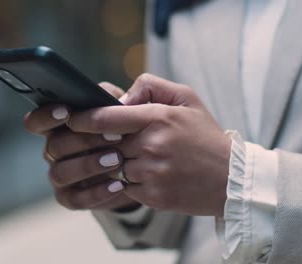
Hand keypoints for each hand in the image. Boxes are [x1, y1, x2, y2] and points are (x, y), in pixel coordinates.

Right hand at [24, 82, 138, 210]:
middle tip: (114, 136)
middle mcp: (53, 151)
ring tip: (117, 160)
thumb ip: (113, 97)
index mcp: (57, 127)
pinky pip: (75, 199)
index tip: (65, 112)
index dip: (45, 116)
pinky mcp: (71, 198)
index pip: (36, 121)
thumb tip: (118, 99)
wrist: (136, 166)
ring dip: (89, 165)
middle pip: (54, 146)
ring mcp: (60, 175)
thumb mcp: (120, 108)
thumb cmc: (123, 129)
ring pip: (61, 173)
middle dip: (84, 140)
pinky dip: (97, 193)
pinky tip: (118, 184)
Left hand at [66, 74, 231, 216]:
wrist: (230, 179)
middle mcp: (152, 146)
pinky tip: (142, 174)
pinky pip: (124, 187)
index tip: (71, 118)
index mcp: (158, 118)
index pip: (106, 117)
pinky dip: (126, 181)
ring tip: (129, 157)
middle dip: (96, 142)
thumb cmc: (205, 136)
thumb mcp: (186, 98)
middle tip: (93, 140)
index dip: (82, 118)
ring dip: (113, 163)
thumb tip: (120, 97)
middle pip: (104, 144)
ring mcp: (151, 174)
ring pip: (112, 167)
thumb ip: (151, 86)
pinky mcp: (152, 196)